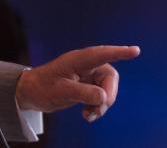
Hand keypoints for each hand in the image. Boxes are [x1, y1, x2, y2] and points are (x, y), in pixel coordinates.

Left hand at [15, 45, 139, 121]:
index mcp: (78, 60)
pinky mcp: (86, 86)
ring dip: (102, 104)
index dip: (119, 52)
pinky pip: (100, 96)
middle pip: (109, 77)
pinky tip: (87, 115)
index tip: (135, 51)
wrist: (31, 93)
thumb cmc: (42, 87)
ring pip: (106, 89)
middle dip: (109, 95)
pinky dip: (97, 107)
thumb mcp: (61, 91)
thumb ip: (82, 93)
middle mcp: (85, 65)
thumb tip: (104, 98)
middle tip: (99, 110)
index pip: (102, 54)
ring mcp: (86, 76)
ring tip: (89, 116)